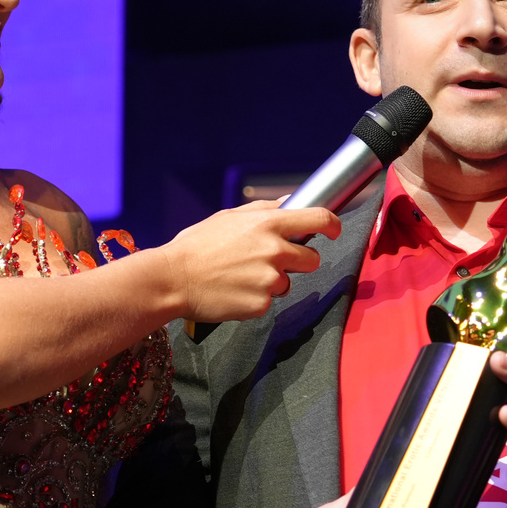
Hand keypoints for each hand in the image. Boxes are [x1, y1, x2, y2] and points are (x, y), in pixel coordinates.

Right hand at [160, 199, 339, 322]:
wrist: (172, 279)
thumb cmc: (197, 246)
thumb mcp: (229, 217)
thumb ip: (265, 209)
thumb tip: (291, 202)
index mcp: (268, 224)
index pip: (319, 219)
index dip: (333, 225)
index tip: (334, 230)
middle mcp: (275, 250)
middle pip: (312, 259)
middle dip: (299, 262)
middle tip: (271, 262)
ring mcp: (270, 279)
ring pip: (288, 283)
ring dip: (273, 282)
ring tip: (241, 277)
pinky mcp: (261, 304)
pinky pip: (269, 301)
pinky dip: (255, 298)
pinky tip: (234, 291)